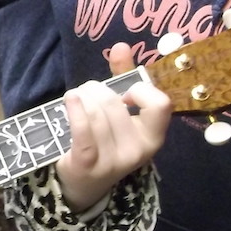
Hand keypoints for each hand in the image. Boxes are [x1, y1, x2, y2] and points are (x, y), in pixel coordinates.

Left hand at [55, 42, 172, 213]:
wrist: (83, 185)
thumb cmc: (105, 142)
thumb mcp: (121, 113)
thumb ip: (123, 79)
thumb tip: (121, 45)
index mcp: (153, 137)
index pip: (160, 104)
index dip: (140, 91)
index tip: (125, 93)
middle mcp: (138, 150)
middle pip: (115, 102)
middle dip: (96, 90)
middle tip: (87, 95)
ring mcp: (113, 160)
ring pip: (96, 111)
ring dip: (81, 97)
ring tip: (76, 101)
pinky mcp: (87, 163)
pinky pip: (83, 129)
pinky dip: (74, 109)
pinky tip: (69, 99)